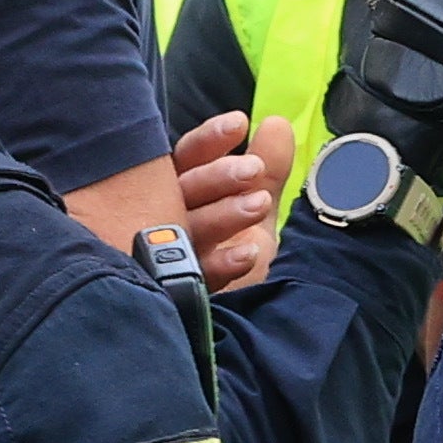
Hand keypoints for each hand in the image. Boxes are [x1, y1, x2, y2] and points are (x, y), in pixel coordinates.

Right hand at [169, 110, 280, 290]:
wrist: (238, 318)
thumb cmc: (234, 254)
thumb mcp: (255, 208)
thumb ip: (268, 169)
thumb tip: (277, 123)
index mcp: (183, 192)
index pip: (187, 158)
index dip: (211, 140)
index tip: (240, 124)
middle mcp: (168, 218)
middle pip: (182, 189)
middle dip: (218, 176)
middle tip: (253, 169)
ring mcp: (166, 255)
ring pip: (186, 228)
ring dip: (223, 214)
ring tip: (259, 204)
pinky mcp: (175, 291)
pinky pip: (195, 274)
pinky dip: (222, 262)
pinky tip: (249, 252)